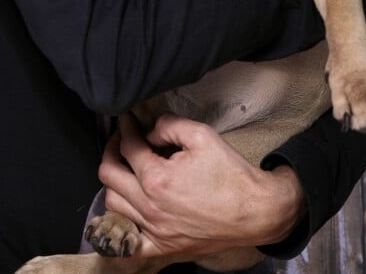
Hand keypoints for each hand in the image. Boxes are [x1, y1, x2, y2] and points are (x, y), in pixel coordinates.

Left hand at [98, 113, 306, 260]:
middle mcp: (150, 207)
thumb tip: (149, 130)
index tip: (126, 119)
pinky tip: (125, 212)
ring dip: (114, 182)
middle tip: (121, 139)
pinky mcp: (164, 247)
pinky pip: (129, 244)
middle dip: (112, 150)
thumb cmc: (231, 174)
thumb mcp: (202, 135)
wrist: (256, 211)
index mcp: (157, 178)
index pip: (127, 147)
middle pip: (109, 174)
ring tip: (125, 169)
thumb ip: (169, 125)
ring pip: (112, 204)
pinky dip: (120, 227)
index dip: (125, 127)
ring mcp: (154, 230)